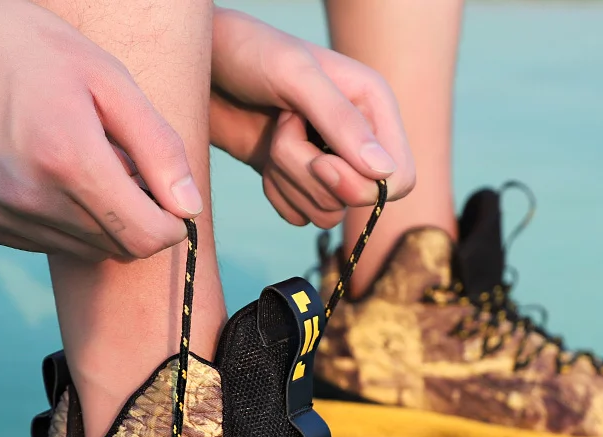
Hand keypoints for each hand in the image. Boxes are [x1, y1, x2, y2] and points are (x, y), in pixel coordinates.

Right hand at [0, 0, 202, 259]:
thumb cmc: (35, 51)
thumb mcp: (111, 81)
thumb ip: (159, 148)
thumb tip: (188, 208)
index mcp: (65, 157)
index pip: (145, 238)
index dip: (169, 226)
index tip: (169, 201)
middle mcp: (26, 195)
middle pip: (118, 248)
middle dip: (135, 218)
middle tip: (120, 169)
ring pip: (85, 250)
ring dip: (99, 221)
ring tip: (81, 166)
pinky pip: (46, 242)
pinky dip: (62, 220)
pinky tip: (48, 177)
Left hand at [211, 9, 414, 227]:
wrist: (204, 69)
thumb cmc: (247, 53)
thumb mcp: (296, 77)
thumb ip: (341, 121)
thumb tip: (384, 172)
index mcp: (374, 106)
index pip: (399, 178)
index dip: (362, 184)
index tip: (320, 158)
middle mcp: (359, 139)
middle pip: (359, 200)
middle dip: (313, 175)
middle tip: (286, 132)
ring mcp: (330, 164)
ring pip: (328, 212)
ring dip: (290, 180)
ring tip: (273, 135)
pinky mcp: (300, 183)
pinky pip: (301, 217)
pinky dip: (277, 193)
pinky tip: (264, 158)